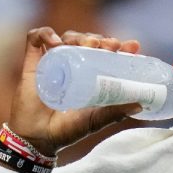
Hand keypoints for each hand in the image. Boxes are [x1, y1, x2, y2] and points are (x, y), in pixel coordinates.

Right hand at [8, 27, 142, 155]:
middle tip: (109, 46)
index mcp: (90, 74)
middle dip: (101, 39)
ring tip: (88, 44)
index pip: (107, 52)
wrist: (38, 138)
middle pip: (88, 40)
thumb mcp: (95, 119)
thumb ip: (115, 112)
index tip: (133, 46)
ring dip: (79, 35)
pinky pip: (35, 38)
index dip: (120, 46)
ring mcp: (53, 61)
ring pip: (67, 36)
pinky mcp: (32, 62)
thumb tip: (141, 105)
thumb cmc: (67, 130)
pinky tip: (55, 42)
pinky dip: (45, 34)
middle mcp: (73, 64)